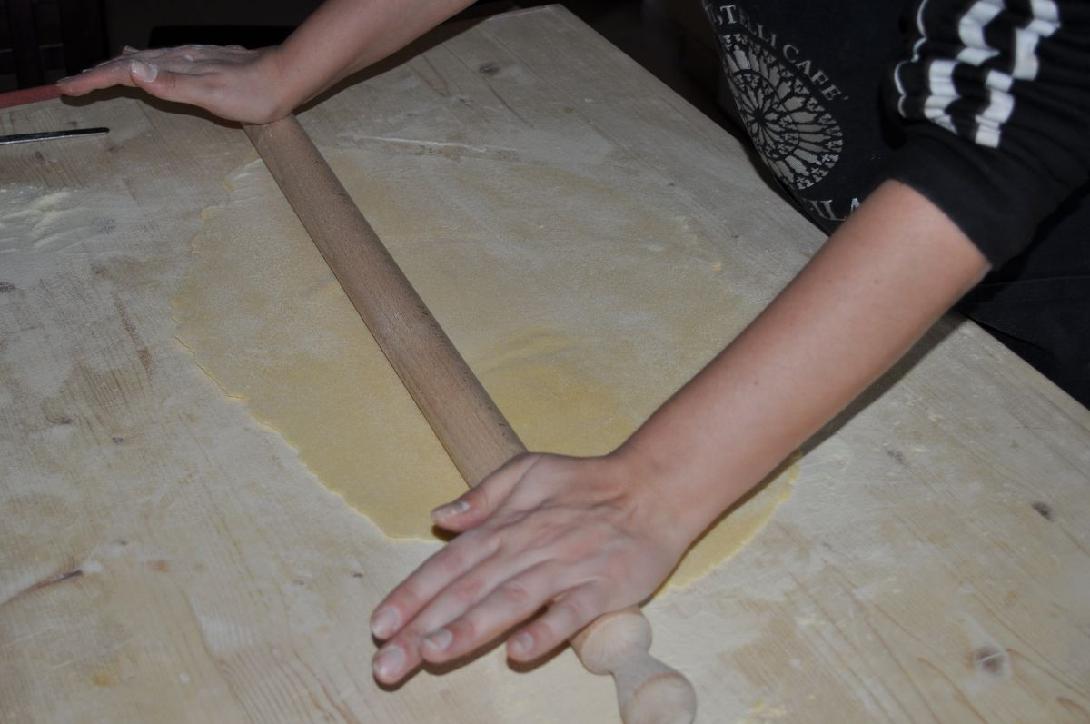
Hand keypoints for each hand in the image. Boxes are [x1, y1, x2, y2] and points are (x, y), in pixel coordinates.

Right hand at [56, 45, 291, 123]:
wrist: (285, 79)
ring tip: (95, 73)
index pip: (124, 71)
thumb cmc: (252, 92)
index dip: (94, 80)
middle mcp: (178, 59)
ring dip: (115, 68)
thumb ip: (172, 84)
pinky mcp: (200, 64)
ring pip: (142, 62)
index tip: (68, 87)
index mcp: (174, 66)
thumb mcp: (211, 94)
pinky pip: (159, 62)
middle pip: (127, 64)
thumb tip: (133, 69)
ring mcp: (189, 60)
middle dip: (96, 73)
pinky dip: (140, 64)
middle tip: (69, 84)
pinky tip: (140, 63)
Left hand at [369, 452, 690, 684]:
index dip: (413, 594)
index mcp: (506, 525)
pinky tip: (520, 652)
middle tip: (388, 663)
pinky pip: (572, 613)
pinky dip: (547, 631)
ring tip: (433, 654)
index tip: (380, 625)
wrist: (653, 490)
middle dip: (424, 627)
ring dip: (471, 627)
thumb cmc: (585, 484)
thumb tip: (440, 516)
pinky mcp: (602, 588)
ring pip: (511, 601)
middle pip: (469, 590)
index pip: (450, 564)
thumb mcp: (528, 473)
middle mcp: (528, 547)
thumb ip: (483, 497)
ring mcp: (565, 568)